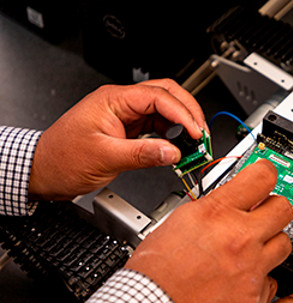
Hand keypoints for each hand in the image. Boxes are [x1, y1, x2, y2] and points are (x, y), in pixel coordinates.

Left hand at [29, 79, 207, 199]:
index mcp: (113, 100)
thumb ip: (143, 154)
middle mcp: (122, 103)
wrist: (44, 172)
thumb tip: (173, 152)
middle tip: (201, 135)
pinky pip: (158, 127)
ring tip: (193, 145)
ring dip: (182, 125)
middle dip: (189, 113)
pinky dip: (172, 137)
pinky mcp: (130, 129)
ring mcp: (127, 115)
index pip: (158, 97)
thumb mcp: (105, 157)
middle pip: (167, 95)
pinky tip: (177, 149)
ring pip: (166, 111)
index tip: (196, 133)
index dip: (182, 114)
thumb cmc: (63, 158)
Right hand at [126, 159, 292, 302]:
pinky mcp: (255, 297)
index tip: (267, 176)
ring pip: (284, 244)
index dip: (267, 172)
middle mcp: (240, 238)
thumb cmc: (154, 275)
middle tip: (262, 216)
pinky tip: (241, 281)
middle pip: (283, 209)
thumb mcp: (177, 223)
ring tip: (250, 252)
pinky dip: (260, 279)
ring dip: (270, 244)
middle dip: (274, 209)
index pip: (262, 176)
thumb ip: (210, 208)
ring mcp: (251, 268)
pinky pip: (272, 281)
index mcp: (217, 213)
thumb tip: (229, 201)